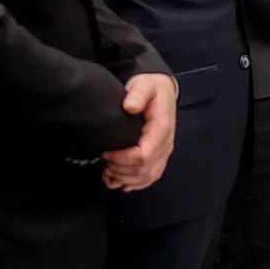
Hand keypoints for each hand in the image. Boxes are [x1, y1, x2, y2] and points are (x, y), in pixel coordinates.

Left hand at [102, 73, 176, 191]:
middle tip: (103, 160)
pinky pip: (149, 178)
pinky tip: (119, 181)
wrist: (161, 91)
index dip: (122, 159)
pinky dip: (134, 183)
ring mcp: (163, 153)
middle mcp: (166, 144)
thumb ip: (138, 94)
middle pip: (143, 169)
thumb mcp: (145, 85)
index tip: (106, 152)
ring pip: (146, 177)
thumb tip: (130, 106)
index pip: (144, 154)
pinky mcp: (159, 157)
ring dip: (125, 178)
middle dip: (120, 170)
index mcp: (162, 128)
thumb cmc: (151, 88)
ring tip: (107, 172)